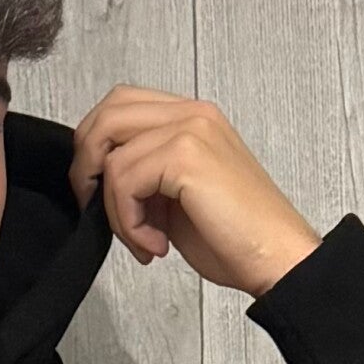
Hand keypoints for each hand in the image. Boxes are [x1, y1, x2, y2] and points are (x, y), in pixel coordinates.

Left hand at [68, 88, 319, 297]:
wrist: (278, 259)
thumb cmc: (239, 238)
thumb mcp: (180, 197)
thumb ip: (147, 175)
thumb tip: (103, 181)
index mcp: (193, 119)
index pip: (122, 105)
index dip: (95, 146)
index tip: (96, 191)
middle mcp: (192, 115)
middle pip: (109, 113)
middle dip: (86, 163)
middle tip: (94, 207)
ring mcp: (190, 130)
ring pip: (111, 155)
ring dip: (114, 210)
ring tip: (144, 240)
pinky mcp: (186, 156)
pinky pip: (124, 181)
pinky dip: (128, 222)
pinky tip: (155, 244)